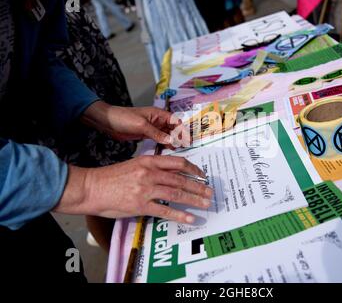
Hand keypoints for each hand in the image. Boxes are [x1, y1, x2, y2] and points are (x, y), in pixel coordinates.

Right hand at [54, 155, 213, 223]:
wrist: (92, 187)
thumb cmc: (111, 177)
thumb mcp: (134, 165)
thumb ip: (151, 167)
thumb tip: (169, 174)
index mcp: (149, 161)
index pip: (178, 163)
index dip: (193, 169)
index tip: (202, 174)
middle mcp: (150, 173)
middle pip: (181, 179)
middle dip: (199, 186)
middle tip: (210, 192)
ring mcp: (146, 190)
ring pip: (177, 194)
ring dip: (194, 199)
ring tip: (206, 204)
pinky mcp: (141, 205)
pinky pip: (165, 211)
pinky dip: (180, 215)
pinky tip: (190, 218)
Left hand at [81, 101, 189, 147]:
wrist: (107, 122)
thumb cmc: (123, 118)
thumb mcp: (141, 125)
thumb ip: (157, 133)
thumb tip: (171, 140)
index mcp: (158, 114)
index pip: (175, 121)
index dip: (182, 130)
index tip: (187, 140)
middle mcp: (157, 120)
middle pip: (173, 128)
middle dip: (179, 136)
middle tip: (185, 147)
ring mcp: (152, 128)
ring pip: (167, 134)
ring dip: (173, 141)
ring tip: (178, 150)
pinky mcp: (147, 135)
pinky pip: (160, 139)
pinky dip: (164, 143)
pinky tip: (168, 149)